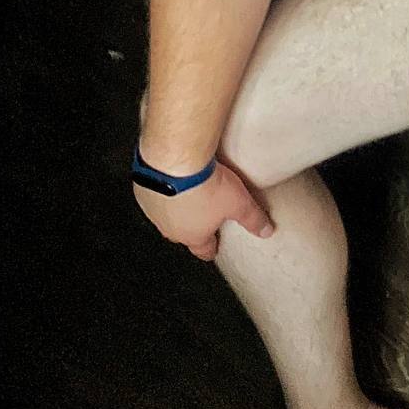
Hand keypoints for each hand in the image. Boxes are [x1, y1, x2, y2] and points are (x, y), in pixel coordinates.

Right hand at [132, 159, 274, 261]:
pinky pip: (154, 191)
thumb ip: (253, 219)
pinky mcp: (142, 186)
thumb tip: (266, 230)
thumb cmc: (204, 184)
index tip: (212, 249)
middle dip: (193, 226)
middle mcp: (169, 226)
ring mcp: (153, 207)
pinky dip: (163, 186)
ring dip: (176, 205)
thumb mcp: (239, 204)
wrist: (174, 159)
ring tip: (189, 191)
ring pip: (166, 212)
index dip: (210, 249)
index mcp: (192, 234)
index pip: (202, 249)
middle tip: (203, 215)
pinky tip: (172, 175)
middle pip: (182, 231)